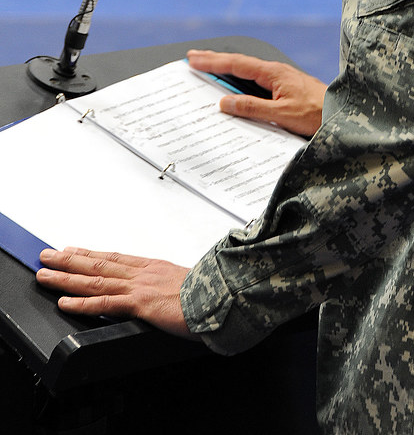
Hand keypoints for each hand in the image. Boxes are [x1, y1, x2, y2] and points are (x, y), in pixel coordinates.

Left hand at [36, 247, 195, 339]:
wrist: (225, 296)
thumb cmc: (211, 290)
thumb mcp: (187, 281)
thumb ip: (170, 283)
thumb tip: (163, 289)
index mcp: (153, 267)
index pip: (113, 258)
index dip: (89, 254)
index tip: (71, 250)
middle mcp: (143, 273)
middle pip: (98, 265)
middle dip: (69, 260)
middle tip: (46, 256)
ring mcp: (140, 287)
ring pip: (95, 281)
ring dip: (67, 278)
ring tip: (46, 275)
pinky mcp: (142, 303)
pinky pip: (106, 304)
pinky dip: (83, 304)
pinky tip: (65, 303)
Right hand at [187, 50, 325, 136]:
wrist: (343, 115)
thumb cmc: (317, 114)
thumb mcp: (281, 114)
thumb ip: (252, 108)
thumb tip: (225, 103)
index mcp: (273, 73)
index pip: (237, 64)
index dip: (213, 62)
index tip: (193, 59)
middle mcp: (277, 72)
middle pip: (240, 63)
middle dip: (216, 60)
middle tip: (193, 57)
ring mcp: (282, 78)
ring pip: (249, 70)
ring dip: (228, 68)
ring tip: (209, 66)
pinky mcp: (287, 87)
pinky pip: (257, 80)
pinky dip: (241, 78)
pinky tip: (237, 85)